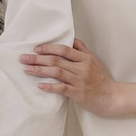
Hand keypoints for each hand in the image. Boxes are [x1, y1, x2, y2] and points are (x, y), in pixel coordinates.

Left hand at [19, 40, 135, 116]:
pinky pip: (62, 88)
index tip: (36, 49)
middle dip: (37, 58)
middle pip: (56, 60)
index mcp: (85, 58)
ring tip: (27, 70)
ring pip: (57, 72)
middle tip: (23, 58)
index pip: (64, 49)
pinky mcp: (79, 94)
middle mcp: (82, 68)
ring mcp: (80, 81)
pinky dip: (50, 86)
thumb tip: (70, 38)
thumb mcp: (94, 60)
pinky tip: (40, 85)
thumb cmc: (102, 79)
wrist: (112, 97)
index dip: (49, 48)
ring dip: (40, 71)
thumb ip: (82, 49)